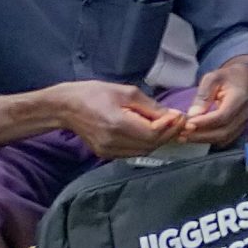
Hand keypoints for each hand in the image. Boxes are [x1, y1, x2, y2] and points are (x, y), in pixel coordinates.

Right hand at [61, 80, 185, 158]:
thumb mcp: (126, 92)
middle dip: (168, 134)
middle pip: (150, 145)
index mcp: (117, 124)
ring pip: (143, 151)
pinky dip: (145, 144)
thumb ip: (151, 107)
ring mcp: (108, 151)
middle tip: (179, 121)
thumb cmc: (95, 93)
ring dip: (158, 140)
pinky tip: (150, 132)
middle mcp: (112, 142)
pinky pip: (133, 152)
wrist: (66, 107)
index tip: (180, 116)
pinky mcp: (105, 154)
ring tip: (167, 126)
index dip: (170, 127)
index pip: (152, 134)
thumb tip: (173, 116)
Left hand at [179, 58, 247, 145]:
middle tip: (182, 133)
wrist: (245, 78)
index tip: (187, 124)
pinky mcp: (240, 128)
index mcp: (239, 98)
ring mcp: (244, 122)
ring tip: (186, 137)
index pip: (223, 116)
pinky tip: (197, 137)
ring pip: (224, 138)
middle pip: (224, 131)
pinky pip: (226, 139)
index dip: (204, 122)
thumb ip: (203, 95)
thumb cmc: (227, 76)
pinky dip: (211, 140)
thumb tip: (193, 114)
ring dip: (204, 140)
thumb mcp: (213, 78)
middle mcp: (245, 113)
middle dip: (201, 135)